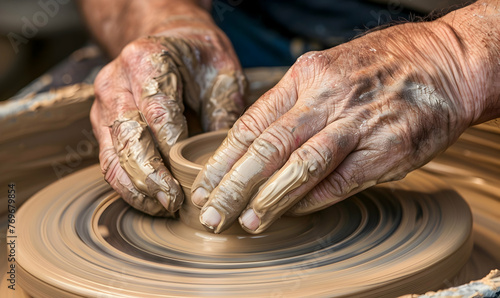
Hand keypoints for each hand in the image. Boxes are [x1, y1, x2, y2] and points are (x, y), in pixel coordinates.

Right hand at [91, 27, 245, 216]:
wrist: (168, 39)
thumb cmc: (199, 57)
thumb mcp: (224, 72)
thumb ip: (225, 111)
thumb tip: (225, 162)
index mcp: (146, 61)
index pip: (158, 114)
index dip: (172, 151)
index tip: (189, 180)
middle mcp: (116, 82)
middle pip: (128, 137)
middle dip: (150, 176)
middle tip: (172, 201)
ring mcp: (104, 104)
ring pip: (111, 154)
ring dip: (135, 187)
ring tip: (162, 207)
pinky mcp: (103, 123)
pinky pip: (108, 160)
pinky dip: (127, 184)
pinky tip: (149, 200)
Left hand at [191, 18, 494, 232]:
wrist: (445, 62)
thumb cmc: (380, 69)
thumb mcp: (327, 71)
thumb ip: (292, 108)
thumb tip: (256, 151)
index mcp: (306, 77)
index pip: (253, 124)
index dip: (224, 159)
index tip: (205, 186)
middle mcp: (328, 98)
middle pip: (269, 147)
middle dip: (234, 185)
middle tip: (212, 213)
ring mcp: (359, 123)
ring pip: (302, 165)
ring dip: (270, 198)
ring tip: (246, 222)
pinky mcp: (388, 149)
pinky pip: (342, 180)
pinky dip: (314, 199)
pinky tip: (293, 213)